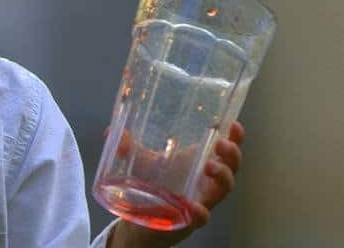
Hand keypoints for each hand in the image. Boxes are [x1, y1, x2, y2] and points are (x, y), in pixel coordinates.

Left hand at [107, 121, 244, 247]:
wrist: (142, 221)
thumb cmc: (151, 186)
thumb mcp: (140, 162)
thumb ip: (127, 147)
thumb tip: (111, 132)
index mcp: (199, 162)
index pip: (224, 148)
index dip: (235, 137)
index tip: (234, 124)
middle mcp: (205, 181)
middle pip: (231, 167)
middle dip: (232, 154)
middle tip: (221, 143)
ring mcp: (201, 200)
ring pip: (223, 190)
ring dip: (223, 177)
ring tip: (211, 167)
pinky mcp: (190, 220)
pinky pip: (202, 217)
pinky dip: (201, 212)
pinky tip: (196, 207)